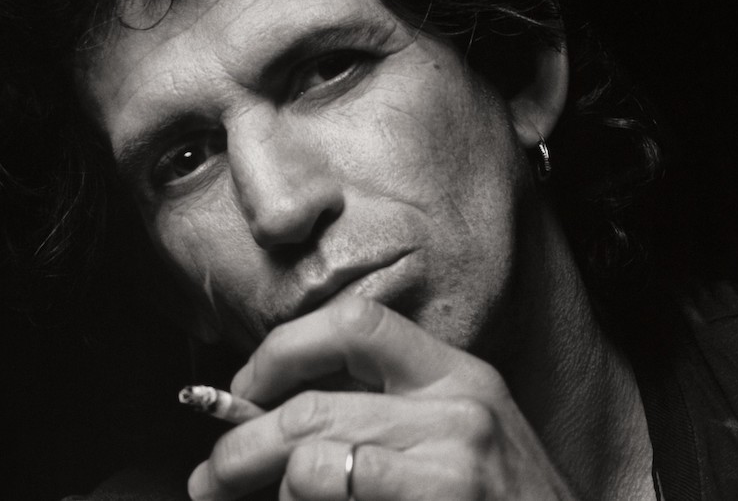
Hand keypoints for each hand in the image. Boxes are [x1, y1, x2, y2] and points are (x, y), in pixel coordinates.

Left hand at [187, 297, 576, 499]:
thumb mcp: (461, 436)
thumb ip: (386, 413)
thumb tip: (282, 414)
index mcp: (458, 373)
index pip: (357, 321)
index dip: (285, 348)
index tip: (248, 385)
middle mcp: (459, 403)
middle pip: (314, 402)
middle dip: (239, 439)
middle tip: (211, 473)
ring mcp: (452, 457)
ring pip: (310, 453)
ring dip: (256, 481)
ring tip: (237, 496)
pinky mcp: (443, 499)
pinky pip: (328, 489)